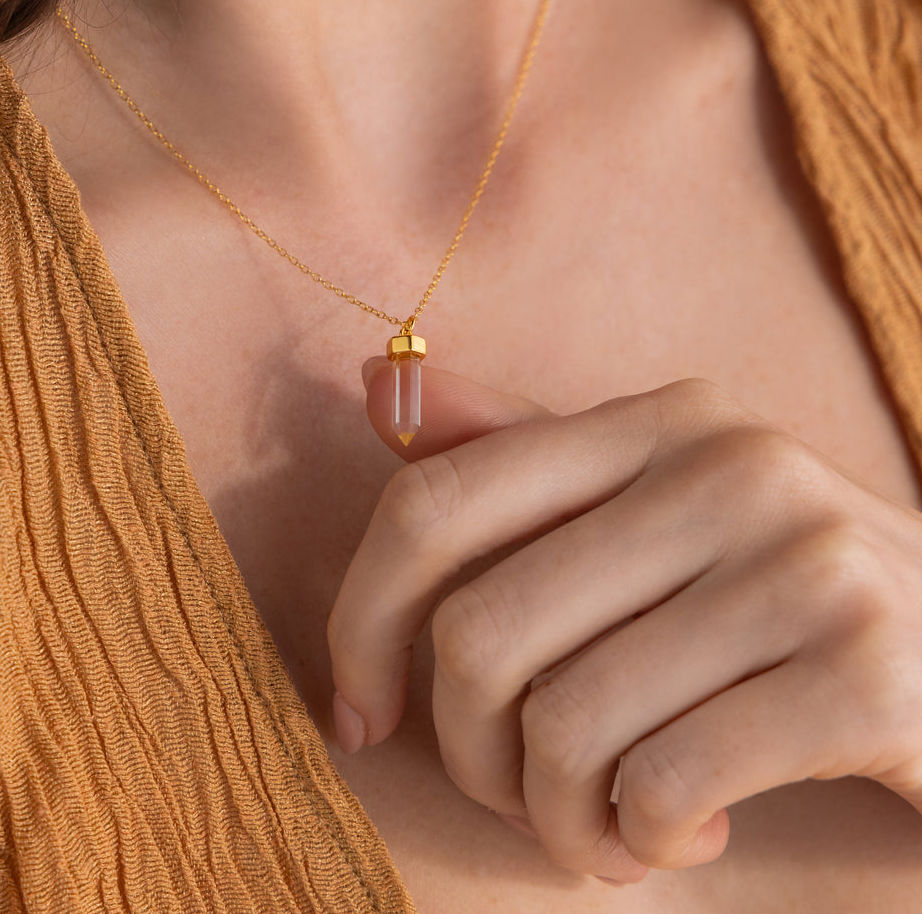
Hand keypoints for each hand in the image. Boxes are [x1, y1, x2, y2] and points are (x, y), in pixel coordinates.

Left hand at [328, 360, 921, 881]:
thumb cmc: (773, 590)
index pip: (436, 505)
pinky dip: (645, 841)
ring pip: (563, 727)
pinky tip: (690, 832)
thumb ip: (517, 449)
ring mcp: (804, 563)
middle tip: (519, 792)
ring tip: (605, 823)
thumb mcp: (651, 503)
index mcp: (656, 422)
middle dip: (473, 754)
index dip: (361, 619)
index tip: (358, 714)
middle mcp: (728, 468)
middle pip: (481, 635)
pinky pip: (662, 788)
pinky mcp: (867, 675)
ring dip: (558, 816)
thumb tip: (377, 384)